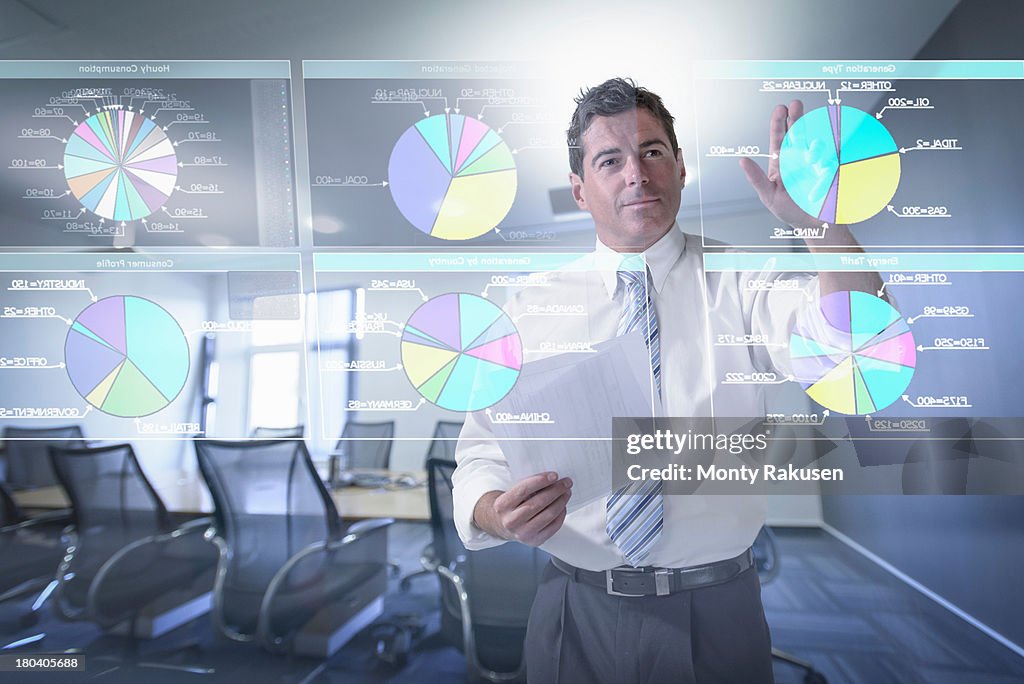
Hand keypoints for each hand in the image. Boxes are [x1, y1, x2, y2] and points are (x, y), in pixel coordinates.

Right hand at [473, 472, 571, 546]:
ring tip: (566, 492)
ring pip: (548, 515)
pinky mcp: (534, 541)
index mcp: (502, 505)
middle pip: (538, 503)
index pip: (523, 490)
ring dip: (561, 501)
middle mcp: (511, 521)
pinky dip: (561, 514)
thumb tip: (551, 480)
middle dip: (556, 490)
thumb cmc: (510, 506)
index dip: (540, 481)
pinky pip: (553, 526)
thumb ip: (527, 486)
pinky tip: (563, 506)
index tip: (554, 475)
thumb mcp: (511, 493)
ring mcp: (523, 533)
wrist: (502, 525)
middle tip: (566, 482)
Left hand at [739, 100, 821, 230]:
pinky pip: (834, 158)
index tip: (781, 109)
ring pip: (816, 144)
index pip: (780, 139)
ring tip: (812, 145)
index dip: (780, 123)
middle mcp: (800, 158)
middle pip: (799, 134)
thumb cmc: (790, 210)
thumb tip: (743, 161)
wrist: (815, 225)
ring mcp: (817, 163)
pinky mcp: (833, 171)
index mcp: (783, 162)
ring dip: (813, 141)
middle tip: (796, 104)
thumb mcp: (769, 195)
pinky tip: (831, 148)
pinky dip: (833, 151)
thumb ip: (756, 178)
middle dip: (797, 119)